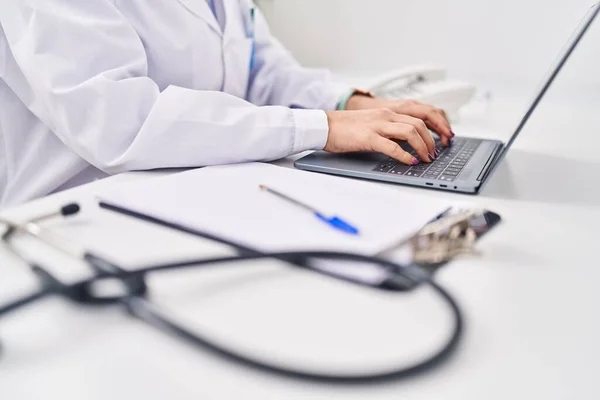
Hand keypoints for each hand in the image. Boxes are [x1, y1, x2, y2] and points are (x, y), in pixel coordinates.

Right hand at [324, 108, 438, 164]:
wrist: (325, 126)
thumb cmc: (345, 128)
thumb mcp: (372, 125)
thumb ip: (389, 131)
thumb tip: (405, 144)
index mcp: (388, 112)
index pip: (419, 116)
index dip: (434, 129)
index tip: (440, 140)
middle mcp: (386, 116)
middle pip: (419, 124)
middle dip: (431, 140)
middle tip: (434, 153)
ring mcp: (378, 126)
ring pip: (410, 132)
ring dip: (423, 147)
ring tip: (426, 158)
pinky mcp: (369, 138)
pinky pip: (393, 146)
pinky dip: (405, 155)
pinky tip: (410, 162)